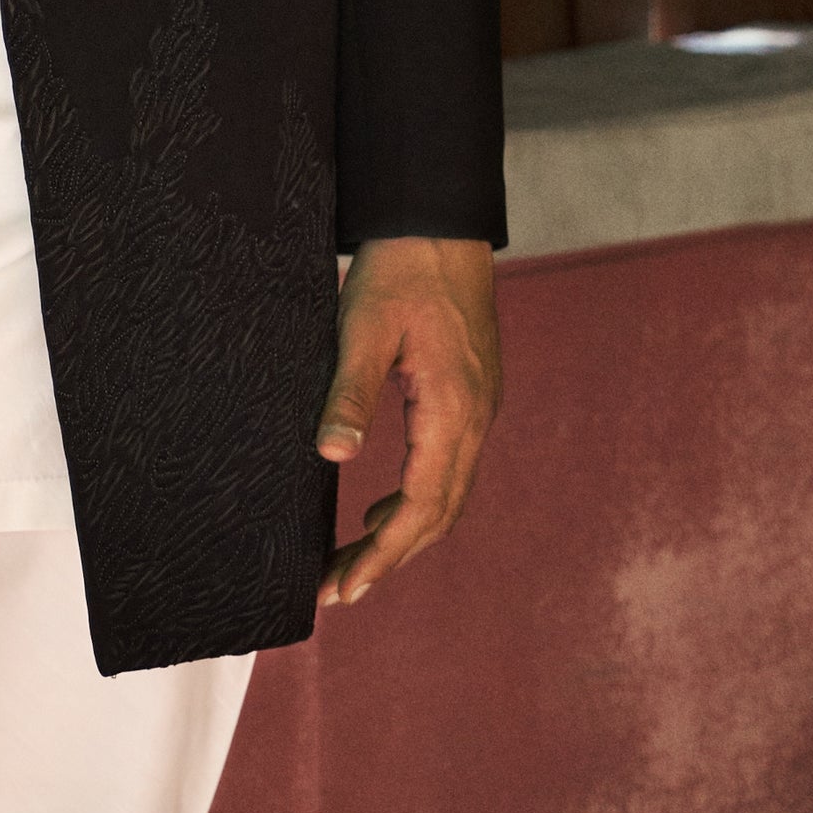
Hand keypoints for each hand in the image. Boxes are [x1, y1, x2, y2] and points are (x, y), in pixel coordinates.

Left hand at [315, 234, 500, 607]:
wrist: (441, 224)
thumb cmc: (399, 270)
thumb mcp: (363, 327)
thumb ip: (349, 393)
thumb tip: (332, 458)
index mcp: (451, 408)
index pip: (420, 507)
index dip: (382, 555)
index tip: (342, 589)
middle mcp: (475, 418)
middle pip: (438, 514)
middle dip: (389, 558)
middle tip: (337, 588)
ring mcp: (480, 408)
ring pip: (448, 494)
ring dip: (405, 533)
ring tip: (355, 560)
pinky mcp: (472, 396)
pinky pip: (451, 467)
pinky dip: (419, 500)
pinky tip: (384, 506)